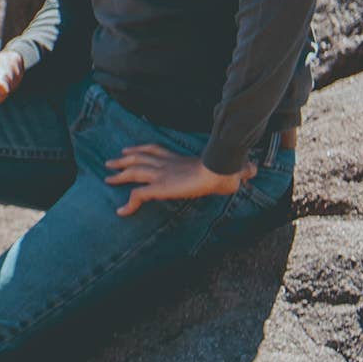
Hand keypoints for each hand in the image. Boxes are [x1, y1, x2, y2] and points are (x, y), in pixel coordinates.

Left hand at [107, 143, 248, 215]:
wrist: (219, 170)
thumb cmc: (225, 169)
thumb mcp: (230, 169)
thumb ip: (238, 170)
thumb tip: (255, 170)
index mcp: (177, 159)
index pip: (154, 149)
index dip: (139, 149)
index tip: (129, 150)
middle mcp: (165, 164)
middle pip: (138, 158)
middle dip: (123, 160)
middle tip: (110, 162)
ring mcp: (160, 175)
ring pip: (132, 173)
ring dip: (118, 176)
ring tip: (107, 179)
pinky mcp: (158, 188)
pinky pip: (137, 196)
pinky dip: (127, 204)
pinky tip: (120, 212)